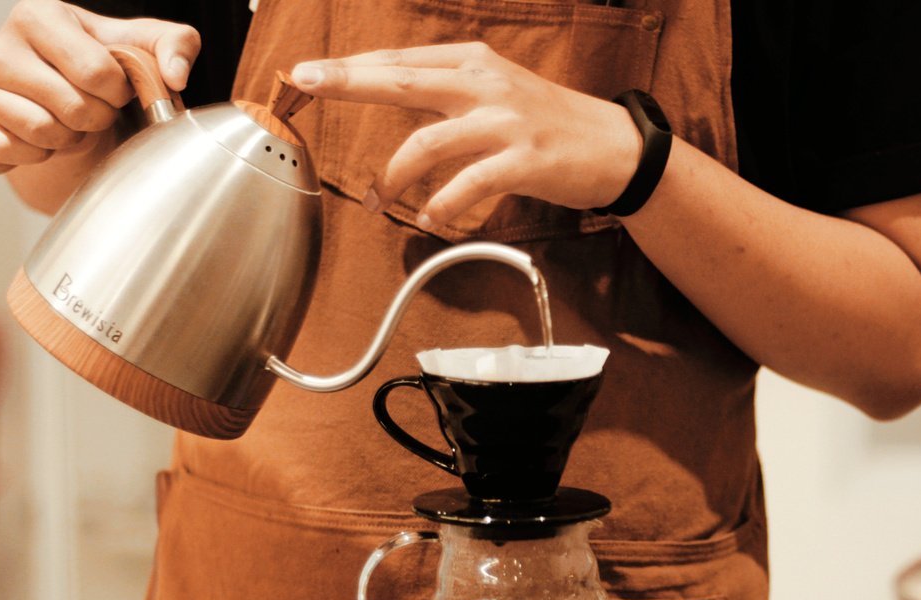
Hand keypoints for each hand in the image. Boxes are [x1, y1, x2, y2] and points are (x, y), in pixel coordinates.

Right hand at [0, 0, 199, 170]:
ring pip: (43, 133)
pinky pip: (11, 152)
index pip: (97, 72)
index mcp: (40, 15)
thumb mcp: (143, 46)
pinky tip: (40, 136)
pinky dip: (36, 155)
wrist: (61, 97)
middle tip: (90, 107)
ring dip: (68, 138)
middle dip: (96, 118)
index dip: (118, 92)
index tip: (113, 87)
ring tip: (66, 120)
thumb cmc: (102, 68)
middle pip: (73, 107)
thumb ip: (176, 45)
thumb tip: (175, 77)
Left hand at [291, 43, 641, 227]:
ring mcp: (504, 122)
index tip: (308, 71)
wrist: (613, 147)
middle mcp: (485, 84)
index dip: (350, 66)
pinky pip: (466, 185)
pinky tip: (428, 218)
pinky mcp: (522, 162)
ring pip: (427, 143)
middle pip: (401, 80)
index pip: (399, 60)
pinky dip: (440, 206)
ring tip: (377, 201)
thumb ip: (446, 91)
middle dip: (349, 81)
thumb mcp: (495, 91)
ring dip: (392, 177)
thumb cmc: (547, 123)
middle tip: (307, 83)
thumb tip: (387, 92)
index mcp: (473, 62)